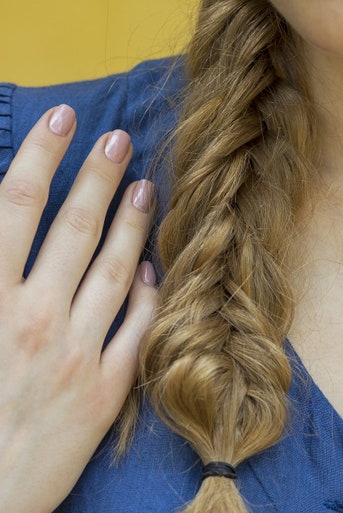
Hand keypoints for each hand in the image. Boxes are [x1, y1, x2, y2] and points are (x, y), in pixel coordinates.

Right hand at [0, 103, 157, 512]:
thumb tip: (3, 232)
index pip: (15, 206)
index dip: (43, 155)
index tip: (65, 120)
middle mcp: (33, 318)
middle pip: (74, 229)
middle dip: (98, 176)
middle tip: (118, 139)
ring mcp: (76, 355)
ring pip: (116, 272)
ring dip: (132, 224)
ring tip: (145, 189)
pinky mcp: (105, 392)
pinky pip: (138, 330)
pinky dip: (150, 294)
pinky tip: (157, 269)